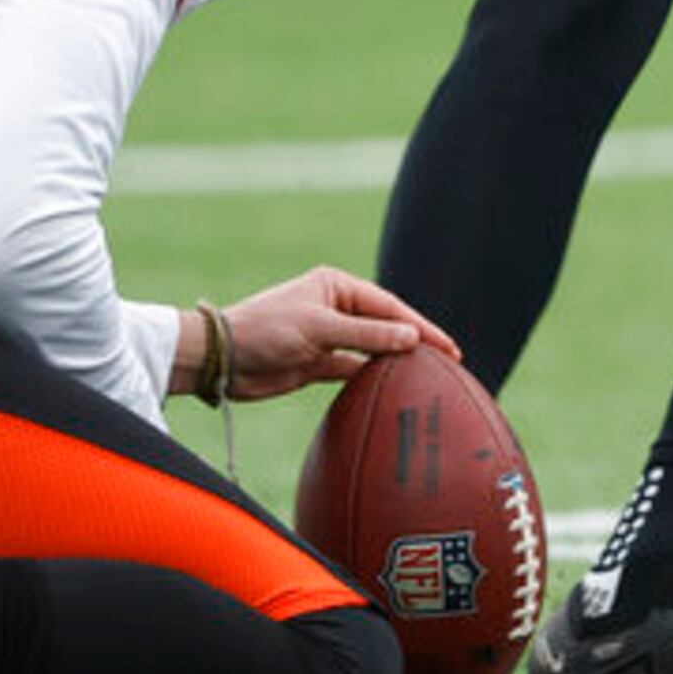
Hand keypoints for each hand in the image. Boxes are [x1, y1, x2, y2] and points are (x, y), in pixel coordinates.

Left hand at [204, 267, 458, 403]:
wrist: (222, 360)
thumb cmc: (266, 330)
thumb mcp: (318, 328)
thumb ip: (366, 334)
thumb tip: (411, 337)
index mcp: (336, 286)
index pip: (389, 306)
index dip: (421, 326)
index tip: (447, 347)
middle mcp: (335, 307)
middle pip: (386, 325)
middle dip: (416, 341)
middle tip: (450, 362)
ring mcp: (328, 336)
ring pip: (372, 348)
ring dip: (396, 360)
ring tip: (428, 376)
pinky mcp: (318, 362)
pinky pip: (354, 369)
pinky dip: (372, 377)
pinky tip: (392, 387)